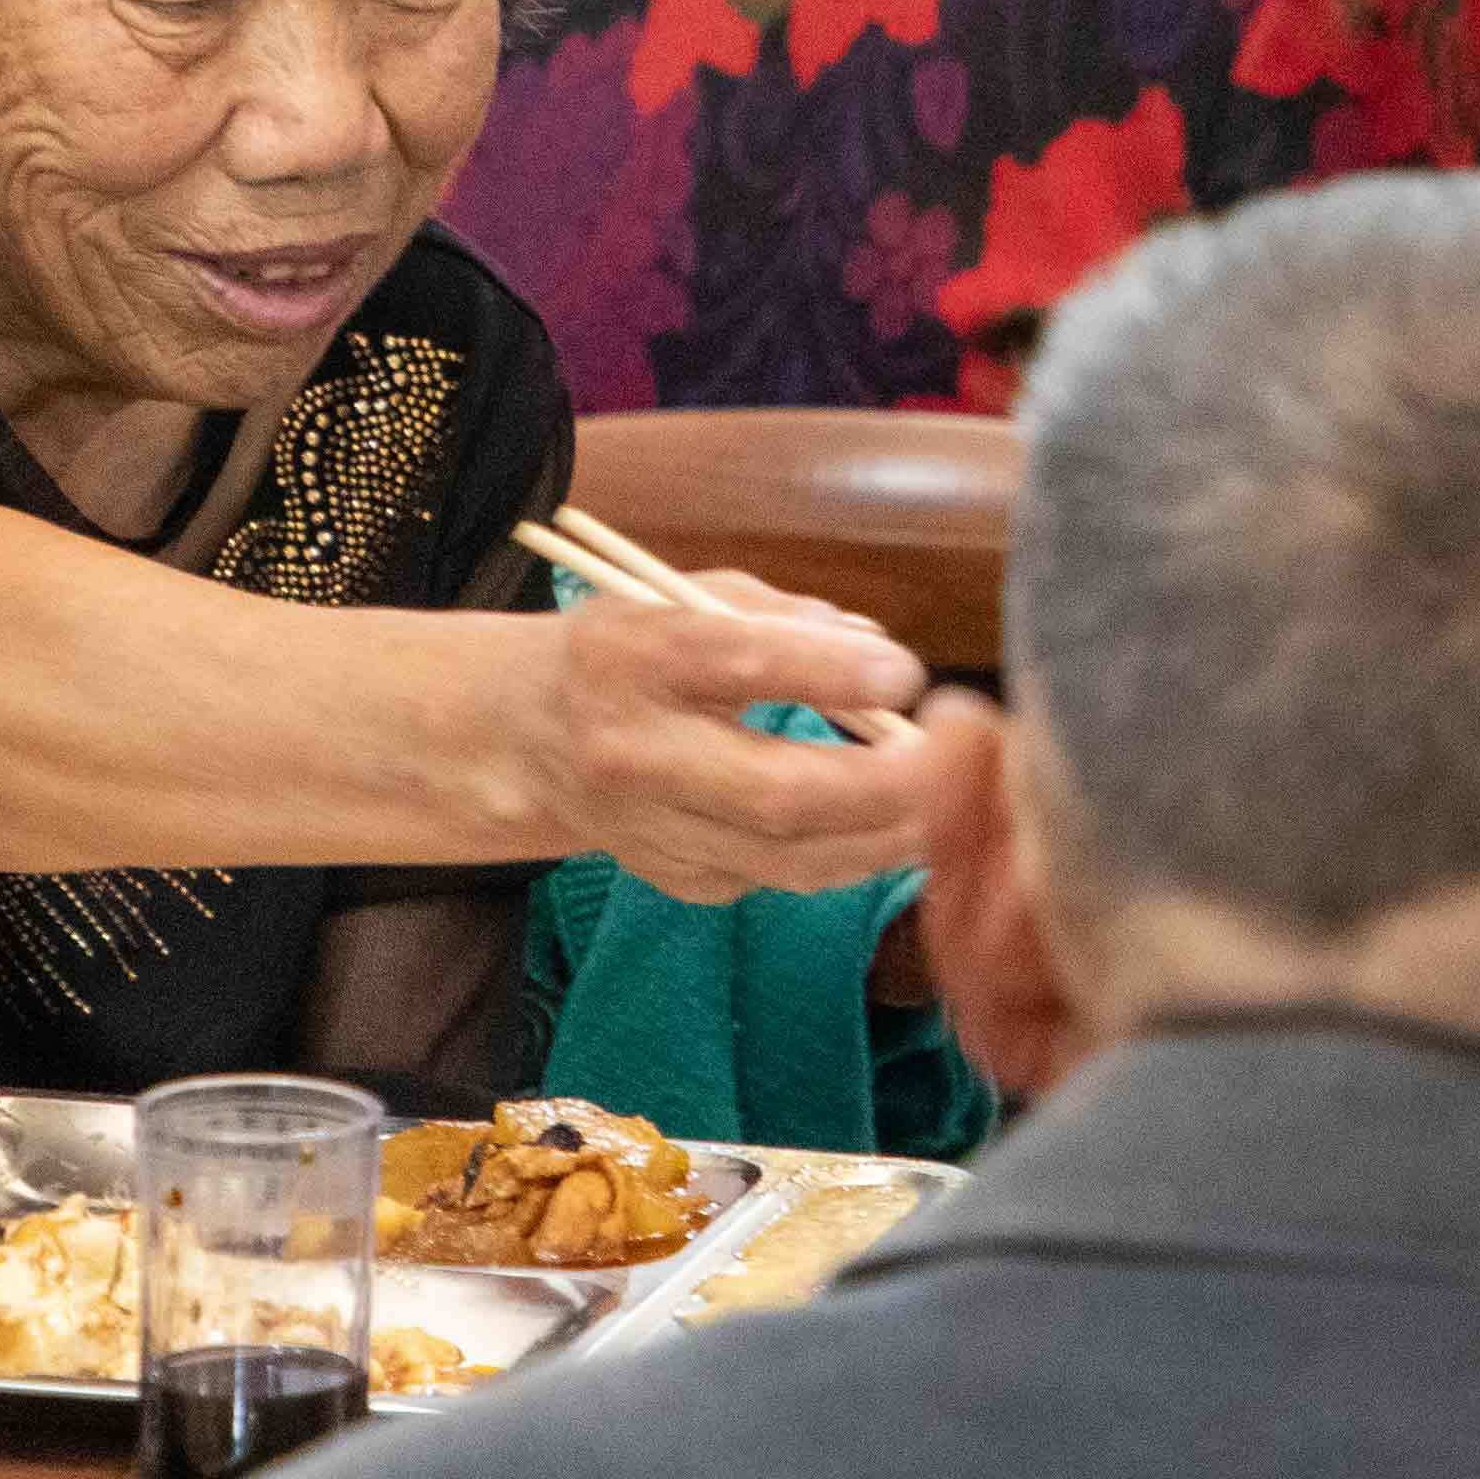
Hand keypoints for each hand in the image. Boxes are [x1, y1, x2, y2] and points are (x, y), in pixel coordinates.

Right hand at [534, 579, 943, 902]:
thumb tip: (875, 648)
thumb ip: (780, 617)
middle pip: (777, 792)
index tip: (906, 676)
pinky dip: (848, 852)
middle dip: (887, 786)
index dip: (829, 674)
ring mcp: (650, 830)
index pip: (735, 663)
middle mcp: (633, 751)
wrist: (523, 738)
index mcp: (631, 657)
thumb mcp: (682, 598)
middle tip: (956, 761)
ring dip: (888, 832)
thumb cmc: (628, 651)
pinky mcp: (676, 879)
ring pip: (792, 855)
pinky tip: (886, 823)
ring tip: (948, 798)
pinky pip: (783, 876)